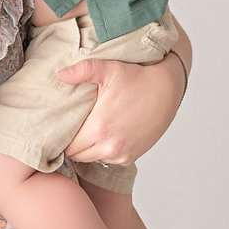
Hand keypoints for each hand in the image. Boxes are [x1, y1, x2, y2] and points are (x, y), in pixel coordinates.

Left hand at [60, 48, 187, 165]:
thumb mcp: (109, 69)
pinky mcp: (131, 157)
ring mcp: (122, 154)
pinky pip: (108, 159)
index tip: (62, 125)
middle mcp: (110, 147)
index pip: (68, 146)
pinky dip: (103, 150)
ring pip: (92, 158)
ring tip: (88, 129)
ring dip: (88, 148)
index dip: (62, 136)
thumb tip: (61, 74)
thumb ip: (82, 70)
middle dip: (72, 143)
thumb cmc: (137, 77)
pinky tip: (105, 133)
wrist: (167, 89)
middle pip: (77, 156)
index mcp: (99, 128)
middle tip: (73, 126)